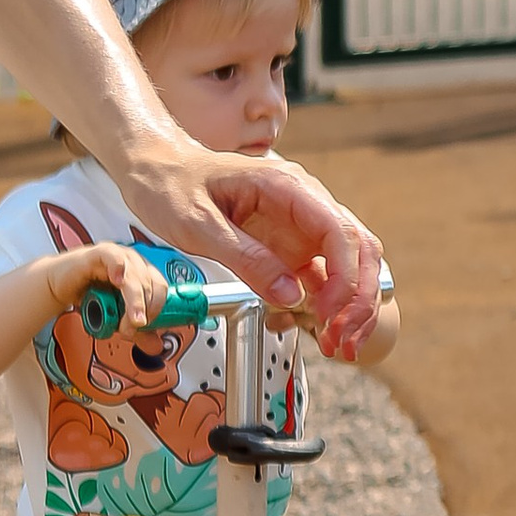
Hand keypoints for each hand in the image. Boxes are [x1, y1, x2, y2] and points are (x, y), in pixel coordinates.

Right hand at [49, 239, 165, 324]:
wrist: (59, 286)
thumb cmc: (89, 295)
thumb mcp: (115, 317)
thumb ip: (136, 331)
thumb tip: (156, 345)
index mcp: (144, 274)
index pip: (162, 290)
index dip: (157, 311)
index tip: (146, 328)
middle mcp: (134, 263)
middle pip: (150, 286)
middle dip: (142, 312)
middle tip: (129, 329)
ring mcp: (119, 256)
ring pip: (135, 277)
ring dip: (133, 302)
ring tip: (124, 321)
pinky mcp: (99, 253)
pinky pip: (114, 257)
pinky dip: (118, 268)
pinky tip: (117, 280)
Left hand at [116, 147, 383, 356]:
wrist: (158, 171)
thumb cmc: (173, 186)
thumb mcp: (198, 224)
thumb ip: (245, 258)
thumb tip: (290, 295)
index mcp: (287, 187)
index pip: (338, 230)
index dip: (344, 276)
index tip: (330, 312)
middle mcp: (305, 203)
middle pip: (358, 249)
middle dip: (357, 299)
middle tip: (341, 341)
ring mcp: (301, 226)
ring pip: (350, 265)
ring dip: (351, 306)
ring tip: (339, 344)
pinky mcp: (292, 246)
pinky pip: (325, 275)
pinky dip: (330, 306)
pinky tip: (325, 331)